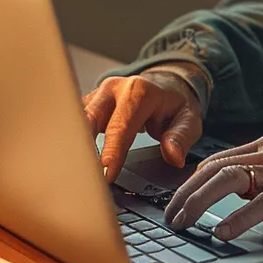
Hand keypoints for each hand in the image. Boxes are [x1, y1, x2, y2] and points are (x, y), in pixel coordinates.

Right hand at [82, 69, 203, 182]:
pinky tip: (74, 161)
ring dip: (75, 145)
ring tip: (75, 171)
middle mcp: (114, 88)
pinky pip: (76, 122)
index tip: (105, 174)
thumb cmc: (175, 104)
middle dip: (84, 148)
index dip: (112, 151)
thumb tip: (173, 156)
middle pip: (90, 119)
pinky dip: (74, 141)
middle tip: (84, 177)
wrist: (167, 85)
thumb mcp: (189, 119)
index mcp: (139, 91)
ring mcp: (99, 95)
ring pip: (77, 120)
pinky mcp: (90, 104)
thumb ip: (180, 137)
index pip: (121, 125)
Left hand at [164, 134, 262, 241]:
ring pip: (231, 179)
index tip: (176, 202)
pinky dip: (239, 217)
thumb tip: (234, 197)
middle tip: (170, 217)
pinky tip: (223, 232)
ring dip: (201, 202)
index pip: (217, 160)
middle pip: (215, 168)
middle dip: (186, 194)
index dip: (191, 182)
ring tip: (184, 223)